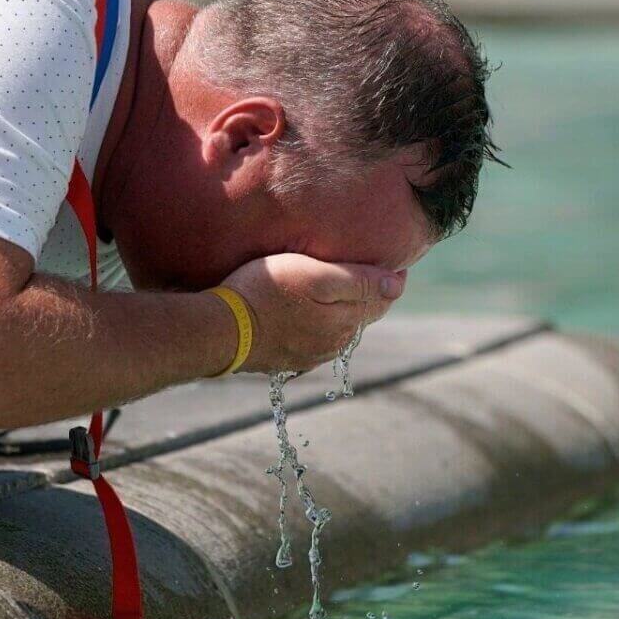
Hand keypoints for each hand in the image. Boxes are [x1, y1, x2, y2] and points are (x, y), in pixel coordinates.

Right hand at [221, 253, 404, 373]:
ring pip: (339, 328)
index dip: (390, 278)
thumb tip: (398, 284)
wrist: (220, 330)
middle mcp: (334, 344)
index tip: (392, 259)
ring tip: (336, 286)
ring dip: (343, 310)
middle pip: (362, 315)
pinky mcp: (287, 359)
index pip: (383, 299)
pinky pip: (315, 339)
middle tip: (366, 268)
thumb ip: (359, 281)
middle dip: (368, 294)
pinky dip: (320, 323)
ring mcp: (310, 355)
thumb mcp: (315, 276)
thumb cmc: (266, 292)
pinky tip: (308, 311)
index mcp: (346, 322)